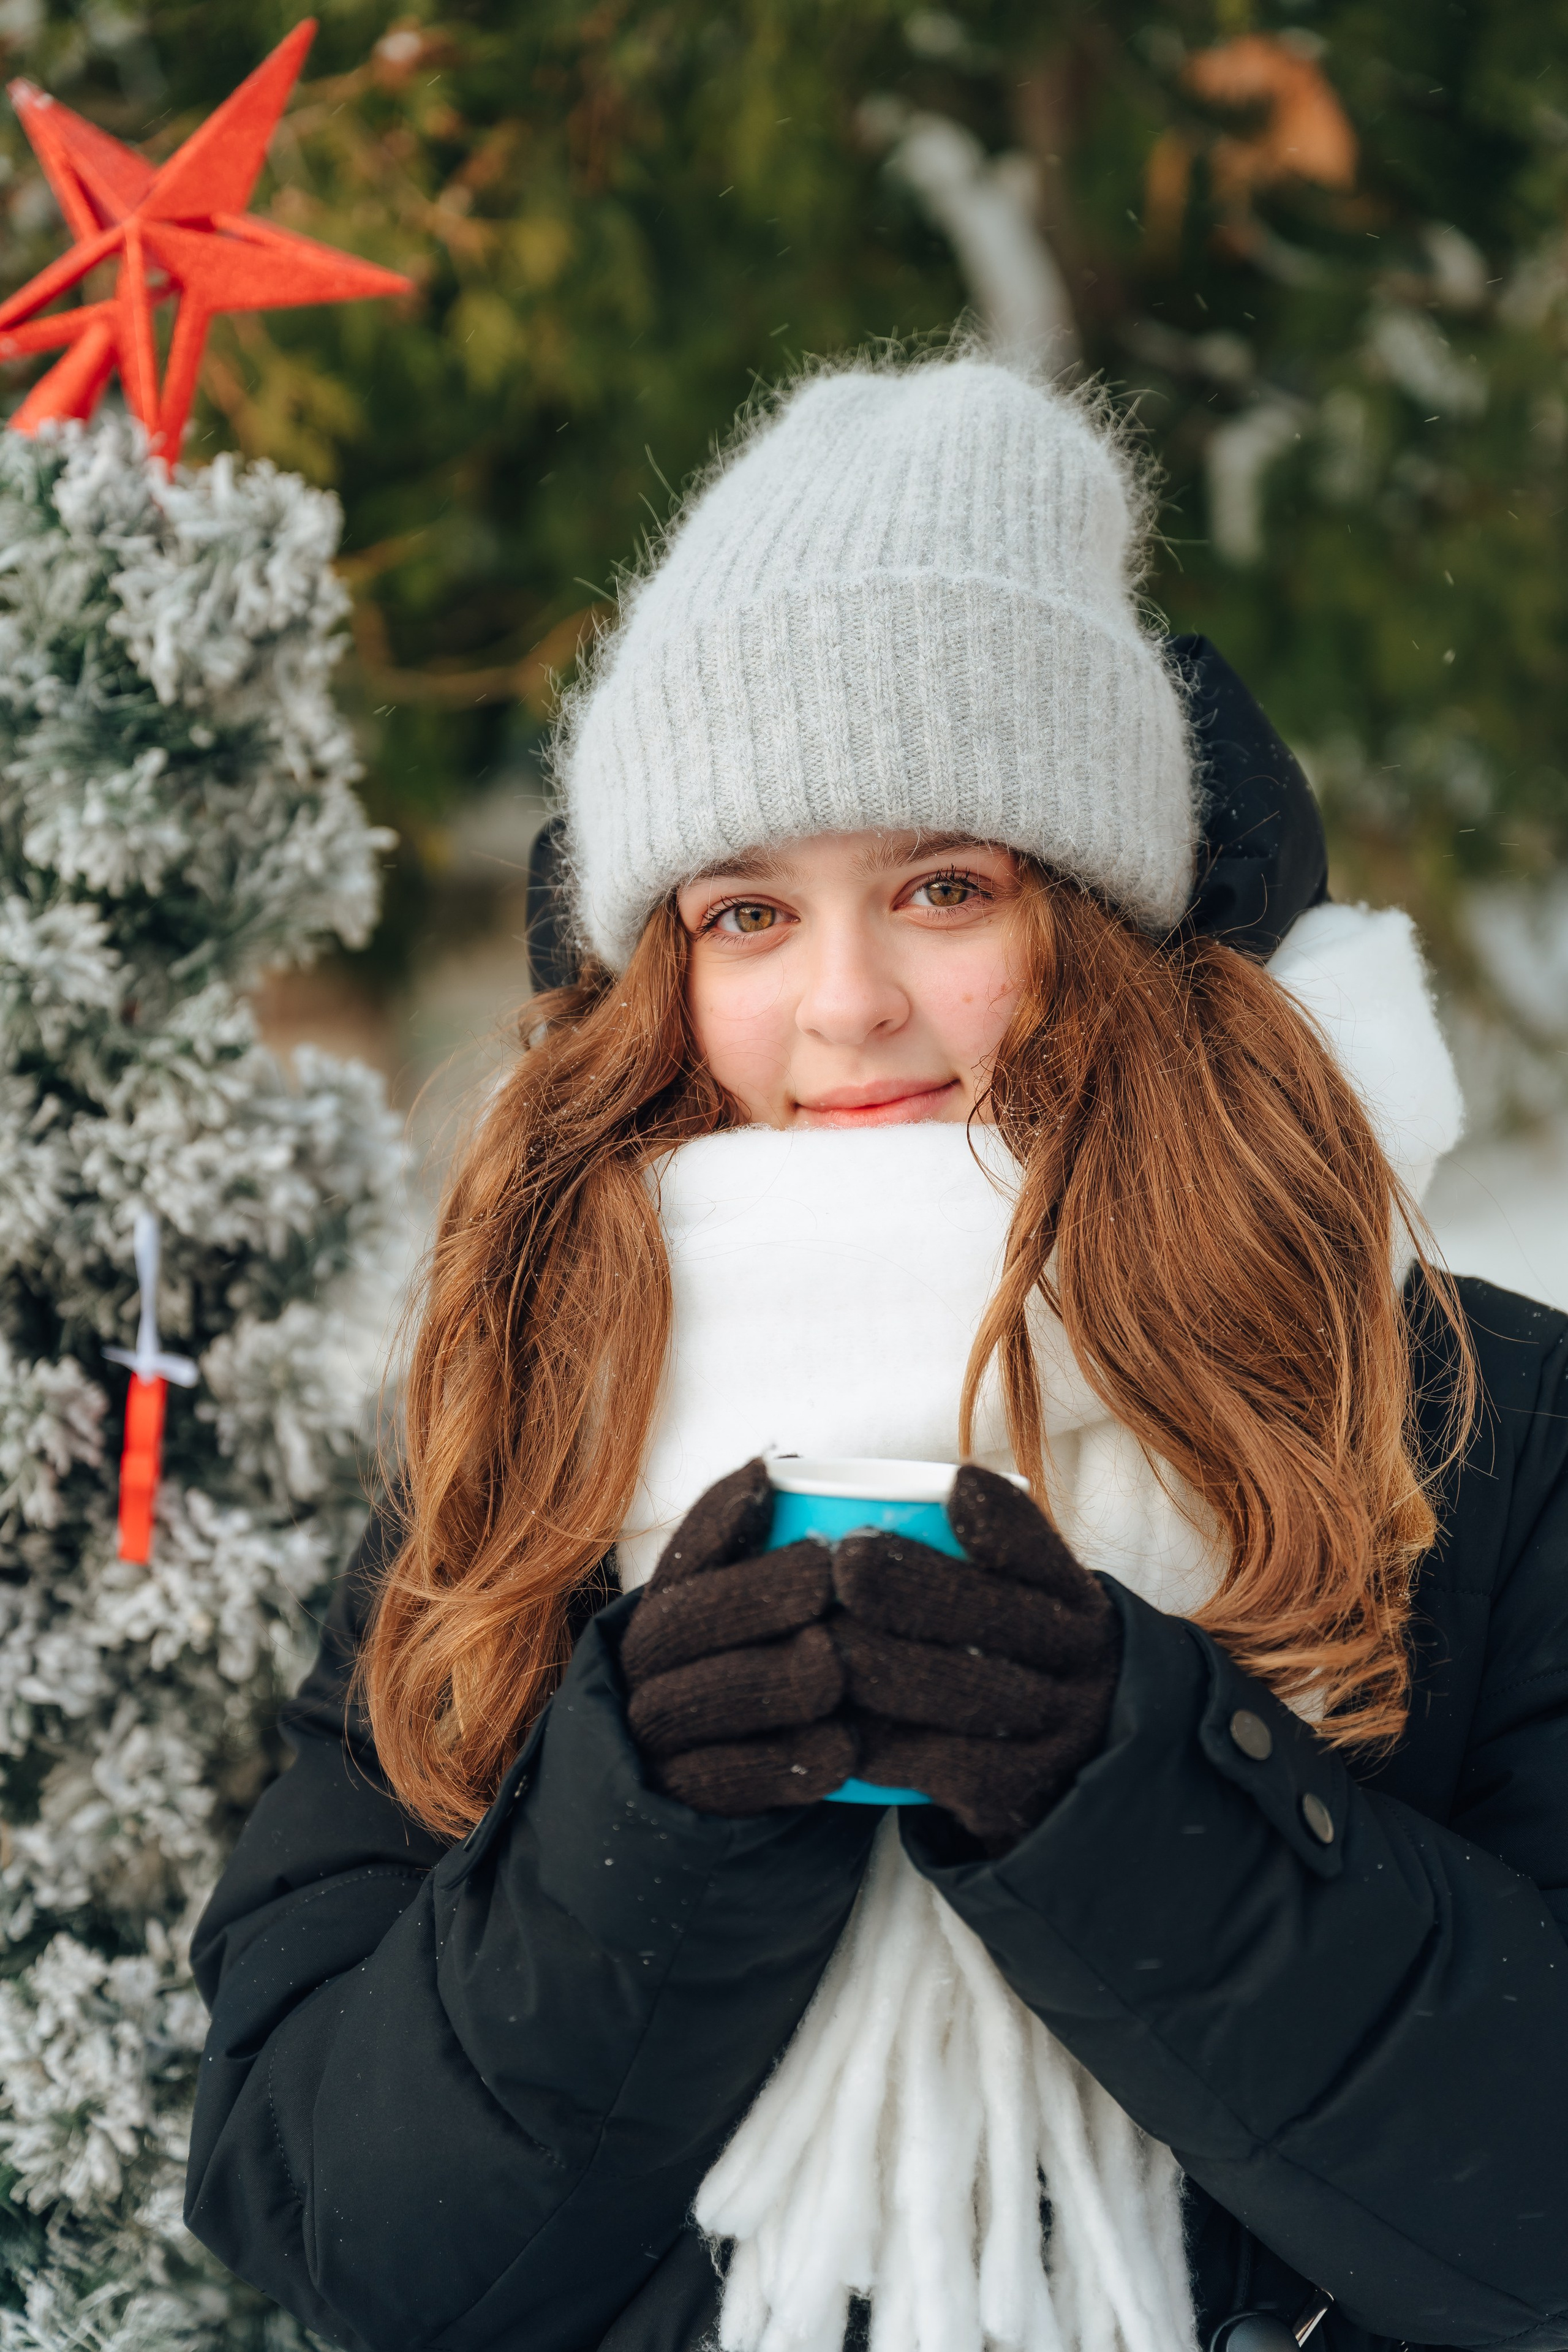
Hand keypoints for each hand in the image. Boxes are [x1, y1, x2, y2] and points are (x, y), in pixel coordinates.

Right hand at [620, 1459, 854, 1813]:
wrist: (712, 1803)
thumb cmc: (769, 1687)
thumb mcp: (765, 1622)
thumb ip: (770, 1562)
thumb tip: (796, 1468)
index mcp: (666, 1613)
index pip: (680, 1559)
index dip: (716, 1518)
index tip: (765, 1483)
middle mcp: (646, 1670)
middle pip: (679, 1625)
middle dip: (751, 1595)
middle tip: (822, 1578)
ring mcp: (654, 1739)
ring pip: (692, 1701)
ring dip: (769, 1679)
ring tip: (835, 1666)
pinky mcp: (681, 1805)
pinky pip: (720, 1782)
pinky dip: (781, 1765)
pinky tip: (842, 1751)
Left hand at [830, 1465, 1120, 1846]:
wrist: (1085, 1772)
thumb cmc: (1023, 1660)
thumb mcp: (1032, 1602)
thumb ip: (994, 1551)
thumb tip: (931, 1486)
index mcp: (1073, 1602)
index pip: (1042, 1553)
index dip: (1001, 1522)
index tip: (953, 1490)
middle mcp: (1076, 1663)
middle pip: (995, 1618)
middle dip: (914, 1588)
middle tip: (844, 1561)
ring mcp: (1053, 1731)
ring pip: (966, 1691)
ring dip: (884, 1666)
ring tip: (821, 1642)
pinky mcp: (1018, 1795)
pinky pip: (943, 1766)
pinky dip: (882, 1745)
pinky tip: (832, 1725)